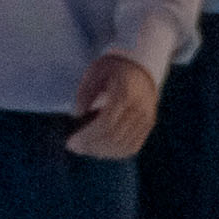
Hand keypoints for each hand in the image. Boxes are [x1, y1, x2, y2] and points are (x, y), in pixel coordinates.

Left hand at [65, 47, 161, 162]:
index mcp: (125, 92)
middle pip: (113, 137)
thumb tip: (77, 116)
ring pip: (123, 146)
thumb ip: (85, 93)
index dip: (87, 137)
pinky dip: (114, 152)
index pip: (106, 124)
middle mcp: (139, 108)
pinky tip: (100, 149)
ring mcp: (146, 119)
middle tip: (74, 147)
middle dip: (90, 146)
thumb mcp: (95, 71)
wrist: (142, 66)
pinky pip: (131, 147)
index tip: (70, 142)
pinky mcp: (148, 126)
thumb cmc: (114, 67)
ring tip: (85, 148)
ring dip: (101, 151)